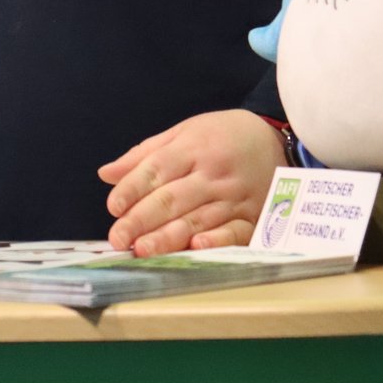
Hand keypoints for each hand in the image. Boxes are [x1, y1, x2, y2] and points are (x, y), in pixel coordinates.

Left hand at [97, 109, 287, 255]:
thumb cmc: (222, 136)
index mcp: (193, 148)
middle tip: (119, 238)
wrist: (276, 139)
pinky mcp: (253, 216)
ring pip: (197, 218)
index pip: (157, 169)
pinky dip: (216, 240)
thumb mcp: (183, 132)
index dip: (133, 189)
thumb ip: (144, 155)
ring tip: (143, 249)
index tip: (113, 207)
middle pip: (173, 198)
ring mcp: (234, 196)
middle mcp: (212, 174)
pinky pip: (235, 231)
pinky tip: (196, 249)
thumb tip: (106, 174)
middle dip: (142, 219)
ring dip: (169, 236)